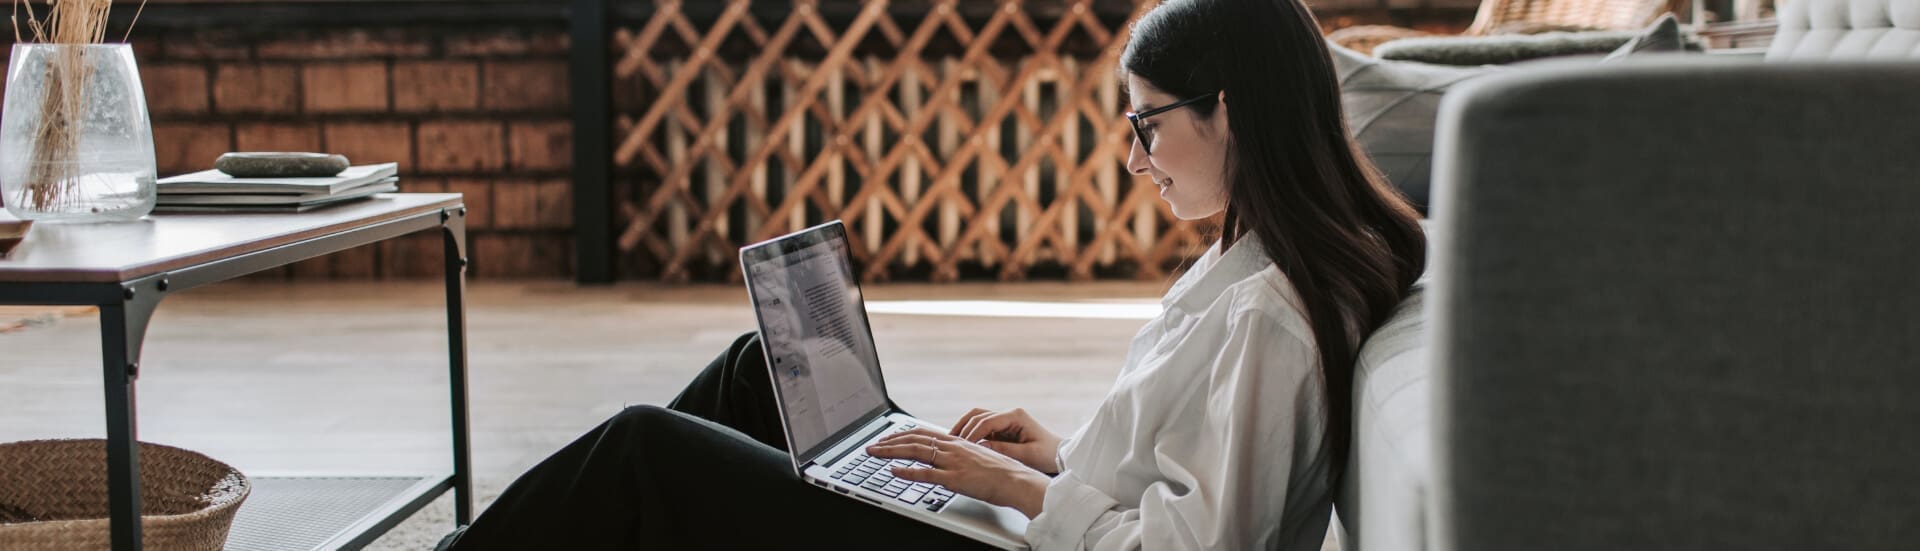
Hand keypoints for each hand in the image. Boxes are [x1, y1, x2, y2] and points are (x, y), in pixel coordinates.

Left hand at [868, 428, 1050, 518]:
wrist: (1017, 481)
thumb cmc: (1001, 473)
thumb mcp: (978, 458)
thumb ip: (960, 456)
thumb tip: (945, 458)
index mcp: (958, 442)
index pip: (923, 433)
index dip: (902, 435)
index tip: (887, 438)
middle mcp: (953, 448)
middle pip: (914, 439)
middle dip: (889, 442)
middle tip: (871, 446)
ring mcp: (953, 462)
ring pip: (916, 452)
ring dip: (891, 452)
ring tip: (874, 453)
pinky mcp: (955, 479)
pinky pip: (926, 474)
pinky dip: (907, 472)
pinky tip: (894, 471)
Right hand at [950, 407, 1061, 473]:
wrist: (1060, 456)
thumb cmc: (1047, 455)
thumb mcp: (1026, 455)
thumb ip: (1003, 450)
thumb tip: (980, 447)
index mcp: (1016, 416)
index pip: (987, 421)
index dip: (972, 433)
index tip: (962, 446)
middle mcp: (1009, 415)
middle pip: (978, 415)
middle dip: (963, 428)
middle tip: (950, 443)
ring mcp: (1005, 420)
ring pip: (977, 418)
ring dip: (964, 428)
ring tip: (951, 442)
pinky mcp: (1003, 428)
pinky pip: (982, 427)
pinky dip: (971, 433)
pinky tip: (962, 444)